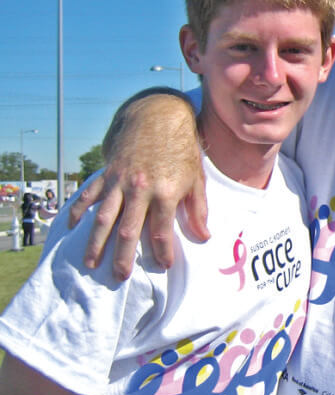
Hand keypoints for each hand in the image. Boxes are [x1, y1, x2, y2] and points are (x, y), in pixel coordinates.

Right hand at [68, 91, 208, 278]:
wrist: (157, 117)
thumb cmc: (181, 150)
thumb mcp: (196, 179)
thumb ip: (198, 210)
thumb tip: (203, 237)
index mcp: (164, 192)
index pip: (161, 231)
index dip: (163, 251)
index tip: (163, 266)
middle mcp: (139, 189)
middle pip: (128, 231)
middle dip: (123, 257)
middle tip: (120, 277)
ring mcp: (119, 181)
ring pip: (103, 218)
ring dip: (95, 243)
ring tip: (91, 263)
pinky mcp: (106, 173)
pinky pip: (89, 195)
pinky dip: (78, 211)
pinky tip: (72, 227)